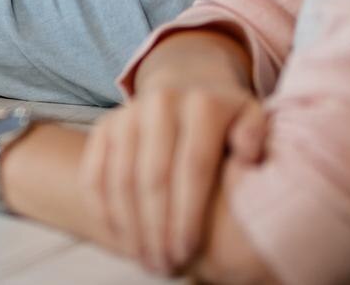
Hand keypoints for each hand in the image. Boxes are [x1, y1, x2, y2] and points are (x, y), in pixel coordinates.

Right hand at [81, 30, 266, 276]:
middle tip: (165, 266)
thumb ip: (255, 136)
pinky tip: (118, 238)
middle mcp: (160, 103)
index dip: (187, 215)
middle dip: (157, 229)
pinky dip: (103, 208)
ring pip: (120, 179)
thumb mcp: (252, 119)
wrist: (186, 82)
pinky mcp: (105, 124)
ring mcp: (127, 113)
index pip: (193, 168)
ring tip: (145, 260)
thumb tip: (247, 155)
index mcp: (203, 105)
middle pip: (152, 178)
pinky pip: (94, 172)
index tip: (188, 252)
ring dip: (130, 226)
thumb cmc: (228, 120)